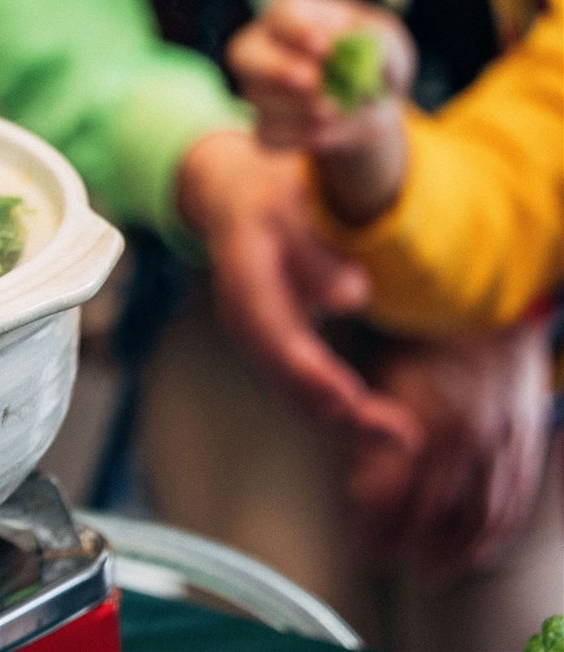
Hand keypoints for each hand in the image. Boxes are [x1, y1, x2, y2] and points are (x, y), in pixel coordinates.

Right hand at [178, 129, 420, 447]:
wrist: (236, 194)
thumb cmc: (282, 192)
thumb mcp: (299, 200)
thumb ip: (318, 248)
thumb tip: (351, 296)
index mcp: (244, 263)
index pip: (270, 326)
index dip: (307, 369)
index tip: (349, 399)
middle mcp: (238, 308)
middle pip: (279, 372)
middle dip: (336, 411)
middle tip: (401, 435)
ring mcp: (248, 333)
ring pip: (287, 391)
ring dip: (342, 422)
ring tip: (402, 437)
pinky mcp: (267, 348)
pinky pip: (296, 390)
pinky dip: (336, 413)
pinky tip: (381, 425)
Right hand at [228, 0, 415, 225]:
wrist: (371, 106)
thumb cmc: (376, 63)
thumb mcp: (391, 45)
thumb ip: (380, 41)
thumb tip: (354, 45)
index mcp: (295, 13)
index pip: (283, 12)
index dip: (299, 30)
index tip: (324, 48)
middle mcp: (264, 45)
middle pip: (244, 53)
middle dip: (277, 70)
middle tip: (313, 83)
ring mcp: (256, 86)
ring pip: (259, 99)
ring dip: (302, 109)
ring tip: (340, 110)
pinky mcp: (262, 124)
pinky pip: (269, 134)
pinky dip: (302, 137)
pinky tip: (328, 131)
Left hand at [347, 318, 552, 577]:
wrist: (491, 299)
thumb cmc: (419, 325)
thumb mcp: (376, 362)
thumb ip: (362, 416)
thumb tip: (346, 463)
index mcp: (425, 418)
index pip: (390, 493)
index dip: (370, 524)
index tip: (353, 541)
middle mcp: (468, 438)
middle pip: (431, 512)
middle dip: (400, 542)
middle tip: (374, 558)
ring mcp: (503, 444)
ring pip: (477, 518)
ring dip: (448, 552)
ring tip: (421, 570)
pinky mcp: (525, 444)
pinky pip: (512, 502)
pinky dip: (492, 535)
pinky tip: (471, 550)